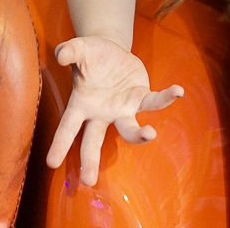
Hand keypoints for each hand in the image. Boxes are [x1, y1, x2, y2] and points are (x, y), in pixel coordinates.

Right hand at [45, 35, 183, 184]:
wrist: (110, 50)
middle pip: (94, 140)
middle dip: (91, 160)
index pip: (67, 127)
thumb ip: (68, 50)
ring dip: (139, 134)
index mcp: (81, 104)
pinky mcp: (140, 98)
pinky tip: (178, 91)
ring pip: (129, 128)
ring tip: (149, 134)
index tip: (51, 164)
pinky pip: (154, 102)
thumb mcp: (78, 48)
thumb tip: (60, 55)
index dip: (59, 144)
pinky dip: (166, 97)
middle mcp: (101, 113)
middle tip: (89, 181)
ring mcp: (122, 108)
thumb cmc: (90, 55)